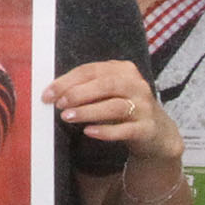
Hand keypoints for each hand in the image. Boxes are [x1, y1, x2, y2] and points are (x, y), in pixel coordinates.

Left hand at [48, 59, 180, 162]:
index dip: (66, 81)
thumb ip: (86, 88)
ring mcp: (145, 107)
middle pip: (106, 84)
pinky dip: (105, 131)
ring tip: (67, 117)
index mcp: (124, 71)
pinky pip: (126, 129)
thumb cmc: (124, 108)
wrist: (157, 133)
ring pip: (115, 106)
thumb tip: (53, 93)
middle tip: (58, 104)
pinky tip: (89, 132)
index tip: (47, 94)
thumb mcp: (107, 93)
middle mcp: (137, 85)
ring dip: (88, 111)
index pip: (91, 70)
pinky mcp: (147, 128)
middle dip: (78, 93)